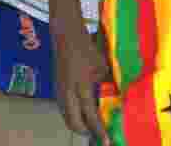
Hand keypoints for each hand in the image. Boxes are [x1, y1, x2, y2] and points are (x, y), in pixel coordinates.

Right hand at [52, 24, 111, 143]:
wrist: (65, 35)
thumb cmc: (86, 48)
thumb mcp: (101, 67)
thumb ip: (106, 84)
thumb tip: (114, 98)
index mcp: (81, 86)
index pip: (90, 116)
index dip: (99, 130)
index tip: (107, 141)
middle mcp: (68, 92)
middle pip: (73, 122)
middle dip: (85, 131)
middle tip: (97, 135)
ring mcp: (60, 91)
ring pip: (66, 116)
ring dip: (77, 124)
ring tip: (90, 126)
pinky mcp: (56, 88)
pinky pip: (63, 108)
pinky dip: (72, 114)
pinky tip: (81, 112)